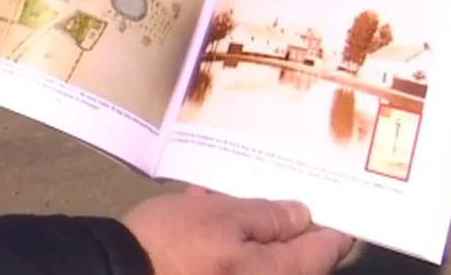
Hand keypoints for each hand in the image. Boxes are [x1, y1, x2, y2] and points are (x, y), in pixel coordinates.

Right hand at [120, 187, 355, 274]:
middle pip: (293, 254)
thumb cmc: (174, 243)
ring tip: (222, 193)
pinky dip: (226, 240)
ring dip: (248, 225)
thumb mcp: (222, 216)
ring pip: (260, 254)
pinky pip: (233, 262)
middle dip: (282, 219)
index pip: (327, 249)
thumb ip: (270, 216)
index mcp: (279, 274)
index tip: (328, 190)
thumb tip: (305, 216)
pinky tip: (202, 209)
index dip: (330, 218)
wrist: (120, 273)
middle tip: (268, 183)